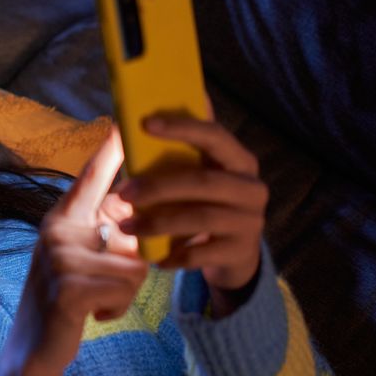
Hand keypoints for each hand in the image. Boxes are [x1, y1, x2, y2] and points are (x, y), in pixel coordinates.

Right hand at [0, 127, 148, 375]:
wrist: (30, 353)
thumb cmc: (63, 303)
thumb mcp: (80, 262)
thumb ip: (106, 237)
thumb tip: (142, 219)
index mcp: (60, 221)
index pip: (90, 178)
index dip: (110, 148)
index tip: (125, 118)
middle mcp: (56, 231)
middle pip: (131, 226)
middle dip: (133, 259)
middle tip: (102, 284)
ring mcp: (60, 258)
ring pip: (135, 264)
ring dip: (125, 292)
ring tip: (96, 303)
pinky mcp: (69, 287)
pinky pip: (125, 288)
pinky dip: (117, 308)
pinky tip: (92, 316)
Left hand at [115, 98, 267, 317]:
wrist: (234, 257)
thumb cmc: (205, 206)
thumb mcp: (198, 176)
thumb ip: (180, 150)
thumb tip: (135, 118)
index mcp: (239, 161)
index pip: (214, 136)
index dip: (182, 128)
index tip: (146, 123)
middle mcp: (251, 188)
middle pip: (202, 181)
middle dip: (158, 187)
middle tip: (124, 193)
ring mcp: (251, 221)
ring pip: (200, 218)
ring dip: (158, 223)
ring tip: (127, 227)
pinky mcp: (242, 252)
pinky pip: (200, 253)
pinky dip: (173, 255)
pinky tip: (153, 258)